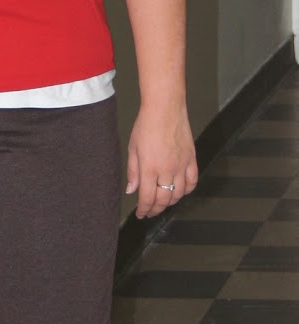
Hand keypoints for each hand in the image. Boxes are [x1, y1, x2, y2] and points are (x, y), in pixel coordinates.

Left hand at [125, 105, 197, 219]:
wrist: (165, 108)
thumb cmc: (147, 125)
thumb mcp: (133, 149)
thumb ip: (133, 172)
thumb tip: (131, 190)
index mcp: (149, 168)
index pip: (147, 198)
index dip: (144, 210)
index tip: (141, 214)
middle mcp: (167, 169)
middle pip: (163, 199)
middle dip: (155, 209)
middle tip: (150, 211)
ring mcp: (181, 165)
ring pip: (178, 194)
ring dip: (170, 202)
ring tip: (163, 203)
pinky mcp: (191, 159)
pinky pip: (192, 182)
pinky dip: (186, 190)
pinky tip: (179, 191)